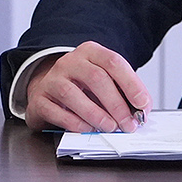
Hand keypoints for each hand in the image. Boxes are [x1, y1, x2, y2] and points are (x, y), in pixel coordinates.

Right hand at [20, 43, 151, 132]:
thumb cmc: (83, 87)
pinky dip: (75, 123)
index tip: (142, 104)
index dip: (131, 84)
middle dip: (116, 104)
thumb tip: (141, 111)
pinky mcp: (39, 98)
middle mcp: (70, 62)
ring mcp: (52, 79)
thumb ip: (123, 92)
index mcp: (90, 52)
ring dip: (96, 114)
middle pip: (96, 78)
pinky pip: (56, 111)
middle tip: (128, 124)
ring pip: (72, 93)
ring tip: (110, 127)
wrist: (49, 89)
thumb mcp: (105, 82)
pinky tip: (88, 129)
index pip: (113, 62)